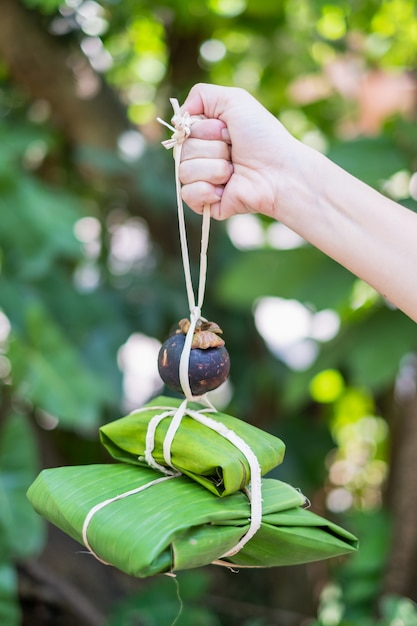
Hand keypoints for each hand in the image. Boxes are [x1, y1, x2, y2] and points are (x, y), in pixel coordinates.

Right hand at [179, 83, 307, 220]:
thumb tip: (178, 117)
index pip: (182, 132)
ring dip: (213, 168)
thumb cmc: (262, 136)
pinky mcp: (208, 204)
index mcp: (207, 136)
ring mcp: (205, 182)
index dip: (203, 130)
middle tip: (233, 151)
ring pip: (184, 172)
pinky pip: (187, 195)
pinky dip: (206, 190)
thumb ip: (201, 95)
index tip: (226, 130)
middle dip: (211, 148)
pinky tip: (225, 189)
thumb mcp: (234, 100)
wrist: (279, 171)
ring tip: (233, 171)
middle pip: (182, 152)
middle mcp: (204, 158)